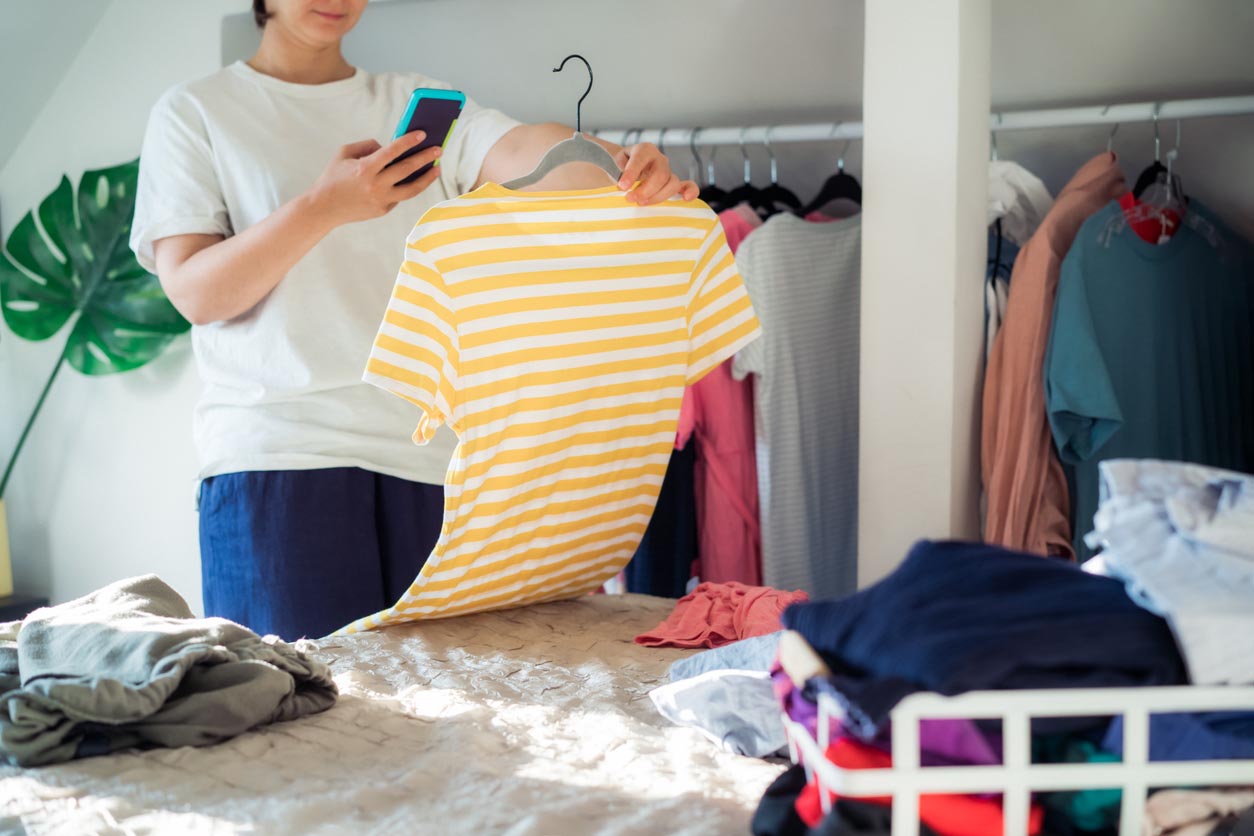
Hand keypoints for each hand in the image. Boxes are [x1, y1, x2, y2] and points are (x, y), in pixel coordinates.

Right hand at [304, 132, 442, 227]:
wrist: (324, 208)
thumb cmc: (333, 177)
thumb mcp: (344, 154)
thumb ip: (368, 146)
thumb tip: (389, 146)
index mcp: (365, 168)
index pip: (392, 151)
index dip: (409, 141)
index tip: (422, 134)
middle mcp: (376, 185)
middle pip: (407, 169)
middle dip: (425, 157)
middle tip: (438, 149)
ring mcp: (381, 200)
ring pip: (412, 189)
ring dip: (427, 178)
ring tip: (437, 168)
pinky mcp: (383, 210)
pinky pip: (400, 196)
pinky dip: (408, 187)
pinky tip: (417, 179)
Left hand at [614, 142, 699, 205]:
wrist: (622, 169)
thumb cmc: (618, 169)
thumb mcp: (612, 166)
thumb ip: (616, 173)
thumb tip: (620, 186)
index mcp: (644, 150)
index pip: (640, 159)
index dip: (632, 173)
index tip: (622, 186)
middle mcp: (659, 159)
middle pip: (660, 174)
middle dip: (645, 189)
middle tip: (629, 198)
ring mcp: (668, 171)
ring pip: (672, 183)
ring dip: (658, 196)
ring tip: (641, 203)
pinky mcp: (673, 183)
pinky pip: (687, 185)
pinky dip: (690, 191)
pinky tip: (687, 198)